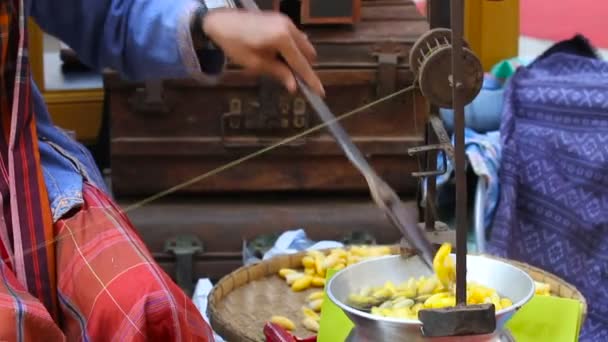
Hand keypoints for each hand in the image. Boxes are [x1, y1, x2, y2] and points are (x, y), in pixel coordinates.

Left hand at [202, 9, 323, 95]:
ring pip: (303, 44)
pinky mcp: (281, 19)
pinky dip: (293, 48)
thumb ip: (278, 73)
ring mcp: (286, 21)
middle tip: (293, 80)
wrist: (220, 21)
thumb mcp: (256, 63)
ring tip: (282, 67)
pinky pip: (295, 36)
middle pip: (308, 53)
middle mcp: (289, 27)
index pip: (301, 64)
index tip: (320, 93)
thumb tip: (294, 86)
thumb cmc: (235, 44)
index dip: (310, 80)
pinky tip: (279, 55)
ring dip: (298, 57)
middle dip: (304, 67)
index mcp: (282, 38)